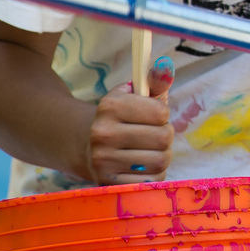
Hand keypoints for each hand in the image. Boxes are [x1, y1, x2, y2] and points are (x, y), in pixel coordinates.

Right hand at [84, 56, 174, 183]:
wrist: (82, 145)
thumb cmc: (119, 118)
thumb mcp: (132, 96)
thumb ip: (153, 83)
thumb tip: (166, 68)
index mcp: (110, 106)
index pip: (161, 112)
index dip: (162, 114)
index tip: (152, 115)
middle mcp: (103, 133)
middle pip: (164, 138)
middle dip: (164, 135)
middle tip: (152, 135)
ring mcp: (103, 160)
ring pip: (160, 161)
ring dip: (161, 156)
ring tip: (148, 150)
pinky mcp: (108, 182)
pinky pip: (151, 181)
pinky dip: (152, 174)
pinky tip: (140, 166)